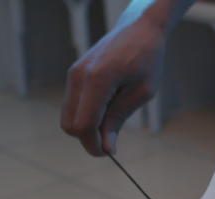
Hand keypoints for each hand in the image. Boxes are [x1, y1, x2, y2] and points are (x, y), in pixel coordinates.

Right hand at [61, 18, 166, 155]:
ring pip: (68, 117)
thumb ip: (119, 119)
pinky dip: (85, 115)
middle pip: (70, 125)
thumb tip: (107, 147)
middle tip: (112, 139)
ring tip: (112, 121)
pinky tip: (106, 108)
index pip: (84, 125)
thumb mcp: (141, 93)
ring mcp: (73, 74)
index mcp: (98, 80)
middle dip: (88, 139)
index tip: (109, 154)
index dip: (94, 145)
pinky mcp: (74, 74)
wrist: (139, 28)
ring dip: (86, 127)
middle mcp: (79, 77)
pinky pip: (72, 105)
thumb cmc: (147, 59)